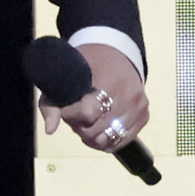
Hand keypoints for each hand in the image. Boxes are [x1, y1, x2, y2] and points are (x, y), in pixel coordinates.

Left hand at [38, 40, 151, 156]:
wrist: (116, 54)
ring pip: (109, 140)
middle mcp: (127, 94)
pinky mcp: (144, 115)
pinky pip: (122, 141)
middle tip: (77, 115)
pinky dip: (108, 140)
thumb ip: (51, 104)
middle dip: (80, 127)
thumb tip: (50, 130)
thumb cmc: (87, 66)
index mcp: (107, 80)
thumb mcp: (64, 77)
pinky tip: (101, 127)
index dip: (72, 115)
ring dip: (94, 136)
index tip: (67, 108)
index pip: (88, 112)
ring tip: (89, 121)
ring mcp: (138, 106)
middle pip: (96, 130)